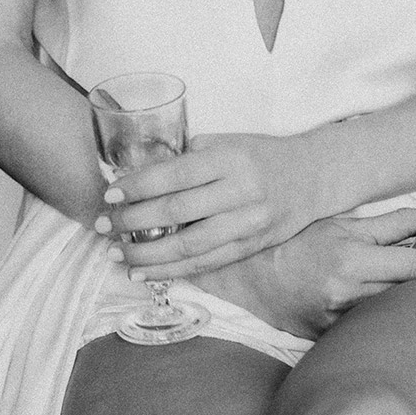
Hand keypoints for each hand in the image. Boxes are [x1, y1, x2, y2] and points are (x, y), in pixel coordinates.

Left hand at [98, 131, 320, 280]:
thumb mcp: (228, 142)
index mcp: (229, 158)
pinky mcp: (251, 247)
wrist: (312, 176)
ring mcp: (247, 223)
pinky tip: (144, 272)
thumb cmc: (261, 154)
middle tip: (103, 224)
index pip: (175, 175)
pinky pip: (206, 264)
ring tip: (115, 255)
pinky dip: (172, 271)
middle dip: (133, 221)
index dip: (139, 186)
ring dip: (147, 254)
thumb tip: (143, 173)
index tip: (111, 194)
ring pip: (189, 246)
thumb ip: (191, 156)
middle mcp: (239, 191)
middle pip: (177, 211)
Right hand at [194, 204, 415, 338]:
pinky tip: (387, 316)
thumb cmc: (300, 241)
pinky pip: (368, 331)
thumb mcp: (345, 222)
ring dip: (410, 304)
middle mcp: (347, 289)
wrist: (251, 276)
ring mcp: (338, 318)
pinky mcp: (330, 338)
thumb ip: (398, 221)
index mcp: (352, 254)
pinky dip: (382, 322)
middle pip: (410, 291)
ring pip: (393, 314)